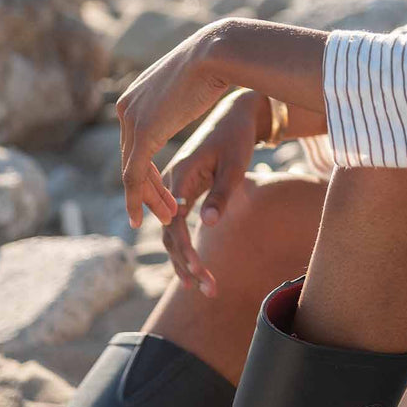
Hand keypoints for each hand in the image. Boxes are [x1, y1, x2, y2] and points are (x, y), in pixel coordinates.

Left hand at [115, 22, 233, 230]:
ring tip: (168, 218)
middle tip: (167, 213)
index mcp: (134, 98)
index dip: (147, 173)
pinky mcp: (143, 132)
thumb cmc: (216, 63)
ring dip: (148, 198)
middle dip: (148, 190)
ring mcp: (131, 119)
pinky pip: (135, 174)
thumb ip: (181, 94)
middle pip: (131, 160)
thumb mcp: (192, 81)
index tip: (162, 193)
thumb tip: (192, 85)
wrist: (218, 53)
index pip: (134, 144)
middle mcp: (126, 108)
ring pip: (132, 171)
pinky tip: (149, 216)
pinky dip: (139, 198)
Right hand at [160, 89, 264, 295]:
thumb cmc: (237, 138)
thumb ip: (222, 194)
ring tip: (204, 288)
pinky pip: (177, 224)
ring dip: (185, 261)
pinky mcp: (183, 191)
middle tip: (208, 291)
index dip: (185, 250)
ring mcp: (174, 188)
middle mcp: (170, 184)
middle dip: (186, 264)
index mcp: (179, 175)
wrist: (236, 115)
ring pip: (170, 232)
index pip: (174, 223)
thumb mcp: (235, 165)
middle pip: (168, 233)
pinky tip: (195, 268)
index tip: (201, 273)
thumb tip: (207, 225)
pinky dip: (185, 247)